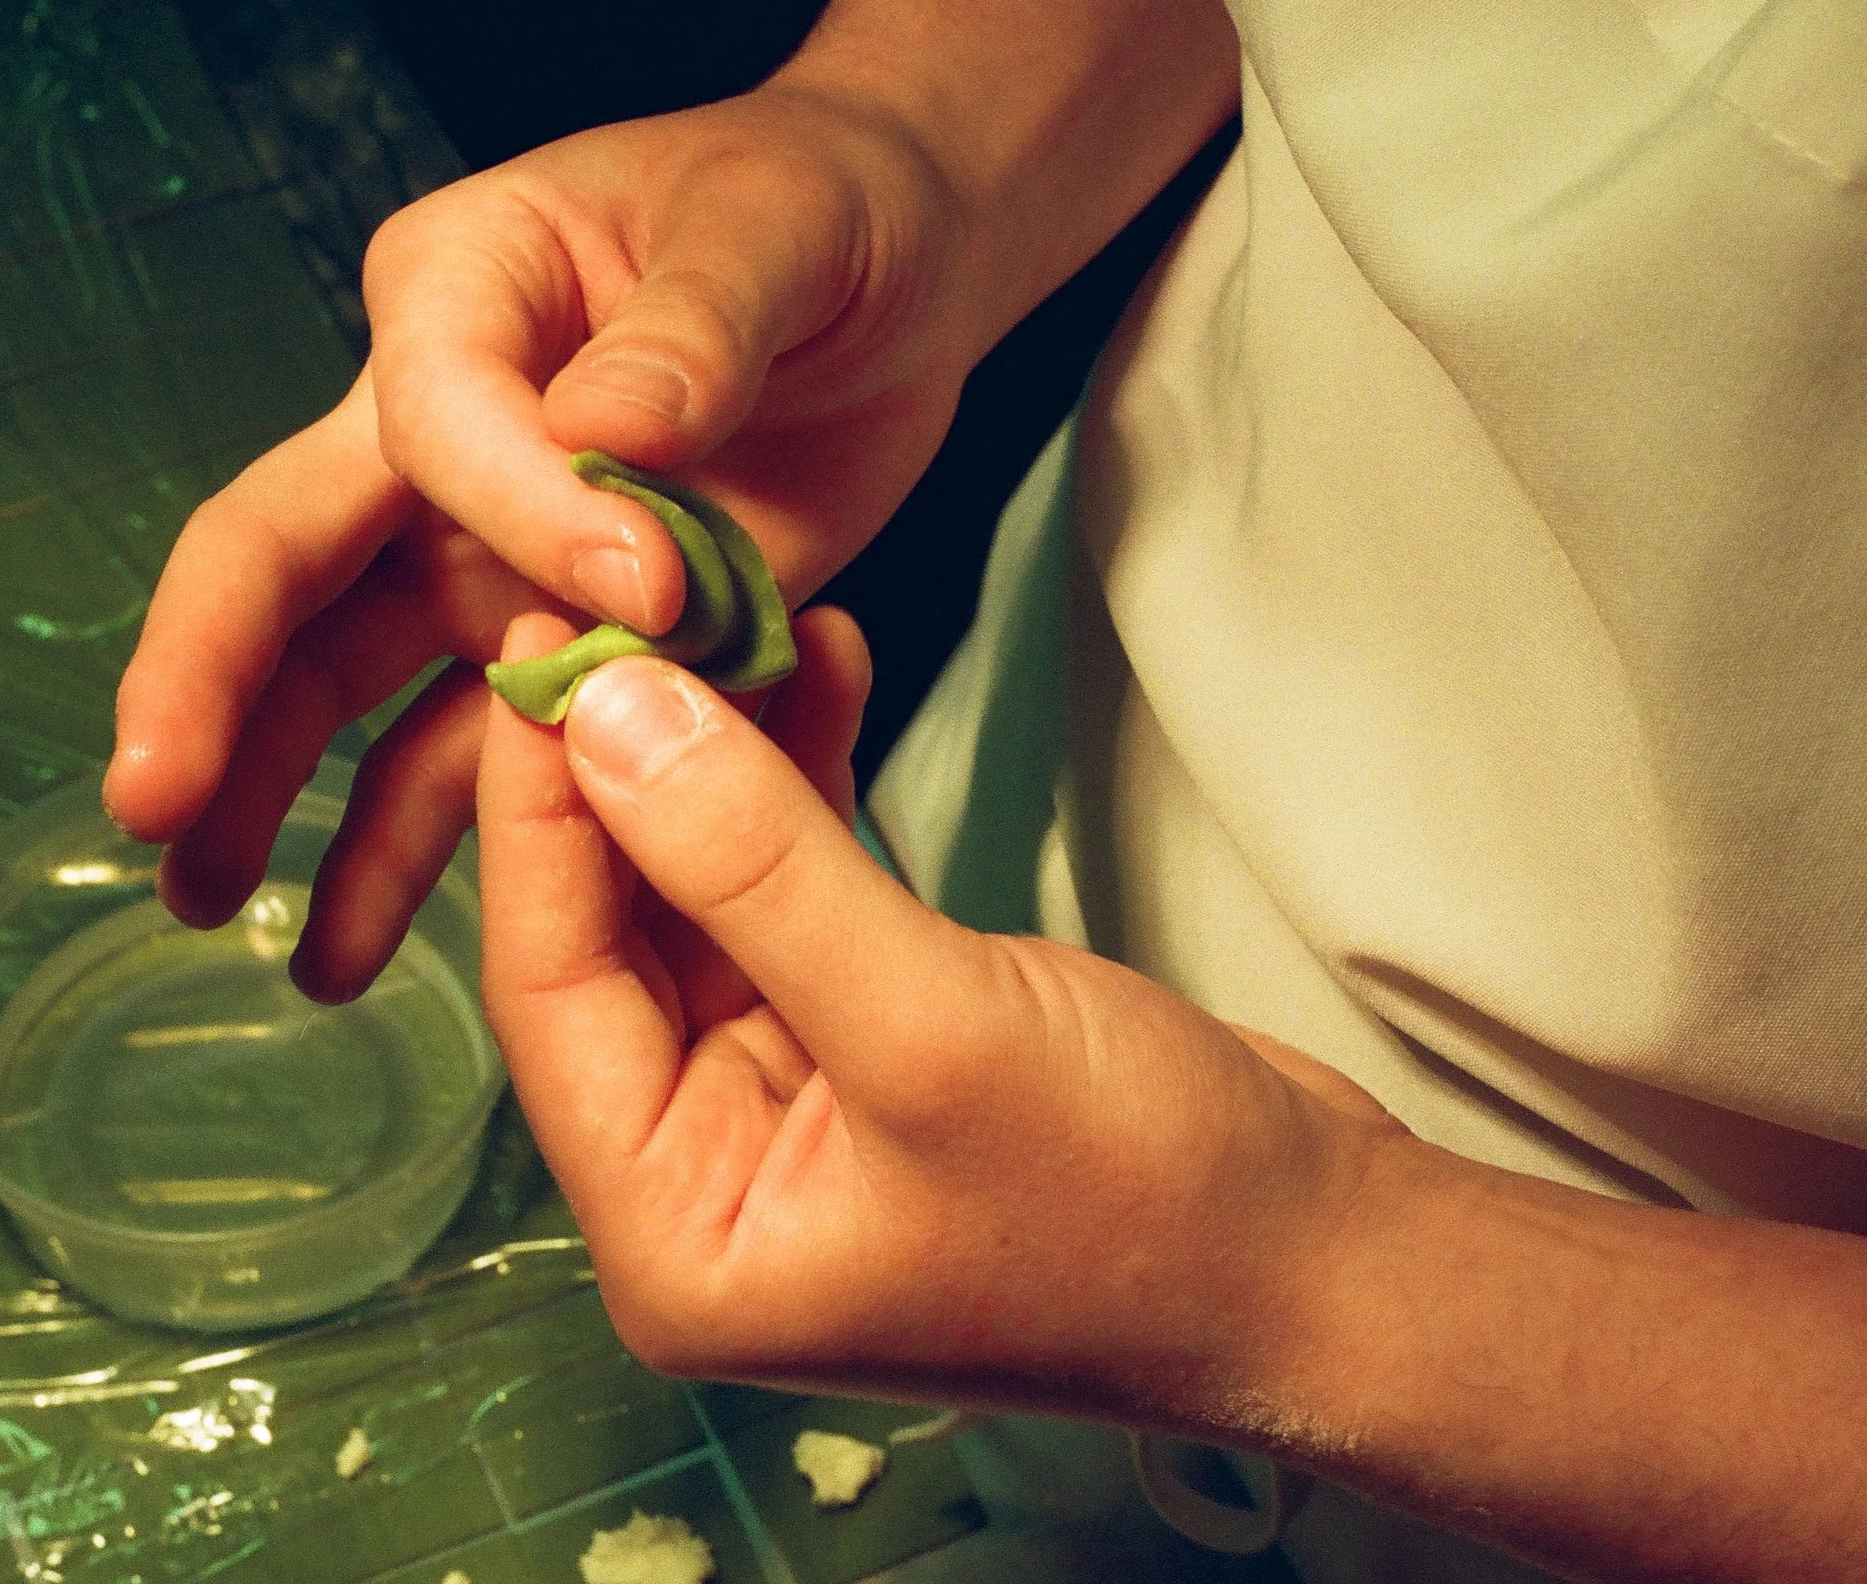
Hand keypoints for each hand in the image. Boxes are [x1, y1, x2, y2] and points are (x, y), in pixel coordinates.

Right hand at [105, 84, 988, 997]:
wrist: (894, 271)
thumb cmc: (820, 209)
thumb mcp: (774, 231)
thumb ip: (694, 326)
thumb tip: (609, 429)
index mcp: (459, 290)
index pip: (435, 420)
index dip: (526, 514)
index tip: (658, 593)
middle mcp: (430, 425)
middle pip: (283, 556)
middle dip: (211, 677)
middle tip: (152, 798)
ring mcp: (476, 545)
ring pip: (336, 678)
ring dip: (266, 791)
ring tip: (204, 911)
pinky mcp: (548, 640)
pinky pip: (460, 756)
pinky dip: (402, 849)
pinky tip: (344, 950)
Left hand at [473, 604, 1404, 1419]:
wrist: (1330, 1261)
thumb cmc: (1141, 1198)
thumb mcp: (929, 1024)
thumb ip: (754, 864)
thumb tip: (603, 712)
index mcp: (675, 1233)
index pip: (553, 990)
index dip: (541, 811)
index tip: (536, 649)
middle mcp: (705, 1178)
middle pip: (617, 938)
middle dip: (624, 769)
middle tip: (614, 605)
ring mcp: (788, 1108)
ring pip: (708, 898)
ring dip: (718, 758)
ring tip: (720, 608)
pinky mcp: (867, 1042)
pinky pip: (798, 893)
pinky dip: (805, 787)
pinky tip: (814, 663)